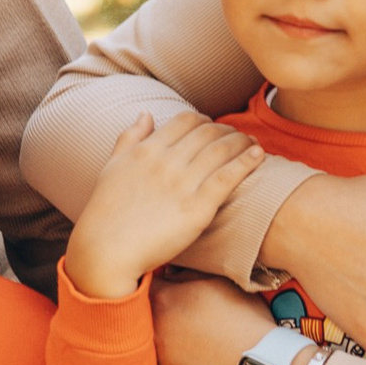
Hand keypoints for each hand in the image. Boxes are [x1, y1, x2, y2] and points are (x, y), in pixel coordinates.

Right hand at [63, 111, 262, 301]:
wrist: (106, 251)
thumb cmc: (106, 213)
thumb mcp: (112, 167)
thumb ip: (129, 137)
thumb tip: (146, 113)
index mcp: (147, 149)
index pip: (186, 121)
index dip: (205, 121)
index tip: (215, 128)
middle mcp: (166, 161)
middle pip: (208, 133)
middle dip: (227, 131)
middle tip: (239, 137)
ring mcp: (182, 184)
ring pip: (221, 150)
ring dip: (242, 142)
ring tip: (253, 144)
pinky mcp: (197, 208)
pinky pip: (227, 177)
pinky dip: (246, 161)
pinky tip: (258, 155)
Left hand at [151, 273, 291, 364]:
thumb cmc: (246, 322)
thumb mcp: (222, 282)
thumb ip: (189, 272)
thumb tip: (171, 272)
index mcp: (161, 301)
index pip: (148, 285)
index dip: (164, 288)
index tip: (177, 292)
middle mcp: (150, 335)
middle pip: (148, 321)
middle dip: (165, 319)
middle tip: (190, 323)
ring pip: (157, 353)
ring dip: (170, 349)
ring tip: (198, 350)